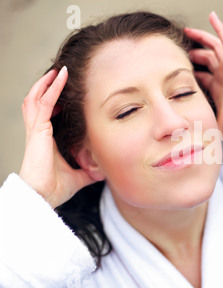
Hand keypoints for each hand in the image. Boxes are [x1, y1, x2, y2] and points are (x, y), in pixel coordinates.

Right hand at [19, 67, 95, 208]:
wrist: (42, 197)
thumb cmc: (56, 189)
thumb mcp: (79, 176)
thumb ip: (89, 171)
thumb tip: (103, 171)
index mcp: (45, 140)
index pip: (47, 113)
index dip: (54, 100)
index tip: (68, 93)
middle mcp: (38, 132)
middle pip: (38, 101)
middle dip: (48, 87)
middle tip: (62, 75)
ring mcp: (35, 129)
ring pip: (36, 97)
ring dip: (48, 83)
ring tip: (60, 70)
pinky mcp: (37, 130)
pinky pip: (43, 102)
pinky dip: (51, 88)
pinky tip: (60, 77)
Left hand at [185, 12, 222, 137]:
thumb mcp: (217, 126)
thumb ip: (205, 128)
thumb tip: (187, 141)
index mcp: (218, 90)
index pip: (200, 77)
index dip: (187, 72)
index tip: (172, 70)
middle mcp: (222, 77)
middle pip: (204, 60)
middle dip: (191, 54)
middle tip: (177, 49)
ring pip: (212, 47)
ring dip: (200, 38)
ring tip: (186, 31)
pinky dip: (220, 28)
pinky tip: (212, 16)